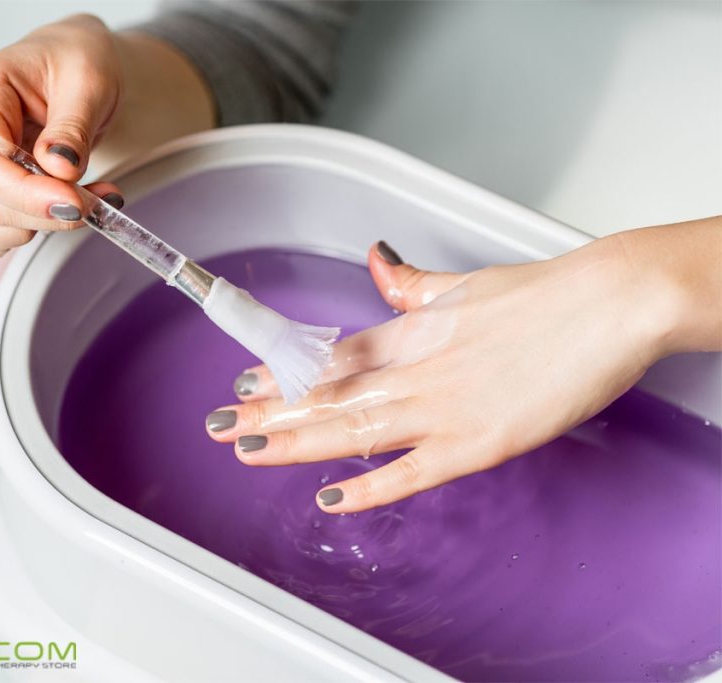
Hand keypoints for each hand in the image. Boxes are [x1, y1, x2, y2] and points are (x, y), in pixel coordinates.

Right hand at [0, 15, 124, 256]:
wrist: (74, 66)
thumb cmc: (76, 61)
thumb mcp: (89, 80)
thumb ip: (72, 127)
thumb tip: (58, 168)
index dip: (24, 193)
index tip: (73, 203)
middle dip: (43, 213)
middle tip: (97, 202)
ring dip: (33, 228)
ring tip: (86, 203)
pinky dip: (28, 231)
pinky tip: (64, 209)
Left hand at [205, 218, 721, 512]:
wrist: (607, 304)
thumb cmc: (543, 294)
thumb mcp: (464, 285)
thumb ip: (412, 286)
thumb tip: (377, 263)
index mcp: (410, 332)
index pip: (331, 358)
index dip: (285, 374)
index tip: (245, 383)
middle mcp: (414, 371)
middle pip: (327, 396)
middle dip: (270, 411)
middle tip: (220, 425)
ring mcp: (441, 409)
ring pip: (352, 430)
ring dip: (295, 441)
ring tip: (247, 449)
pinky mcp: (476, 444)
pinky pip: (410, 472)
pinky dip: (370, 487)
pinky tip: (330, 498)